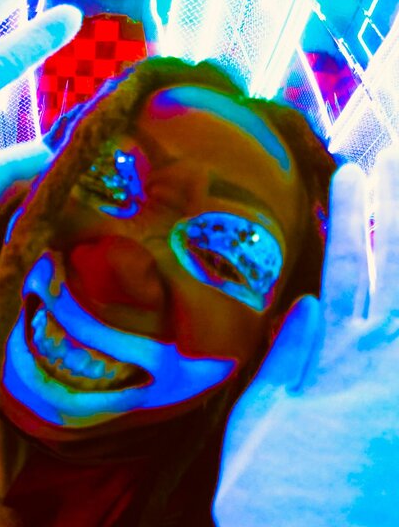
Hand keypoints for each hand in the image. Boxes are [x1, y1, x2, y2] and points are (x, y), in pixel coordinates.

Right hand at [214, 150, 398, 526]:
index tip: (350, 171)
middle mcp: (383, 359)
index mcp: (340, 353)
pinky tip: (391, 285)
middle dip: (396, 212)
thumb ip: (288, 355)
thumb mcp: (263, 417)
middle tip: (397, 161)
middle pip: (396, 268)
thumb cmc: (274, 488)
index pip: (350, 266)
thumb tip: (303, 301)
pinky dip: (394, 305)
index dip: (351, 216)